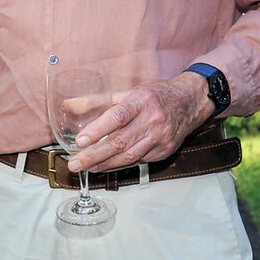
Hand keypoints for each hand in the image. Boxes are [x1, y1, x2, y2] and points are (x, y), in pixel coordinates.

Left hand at [68, 72, 212, 173]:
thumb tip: (69, 106)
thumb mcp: (128, 92)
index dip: (97, 130)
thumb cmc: (155, 96)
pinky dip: (120, 164)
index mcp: (142, 100)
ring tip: (86, 167)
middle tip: (75, 164)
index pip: (117, 117)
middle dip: (94, 155)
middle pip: (120, 142)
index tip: (80, 141)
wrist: (189, 102)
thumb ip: (98, 100)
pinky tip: (105, 166)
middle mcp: (153, 120)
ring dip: (104, 164)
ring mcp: (161, 137)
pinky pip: (138, 161)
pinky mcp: (165, 150)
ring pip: (129, 156)